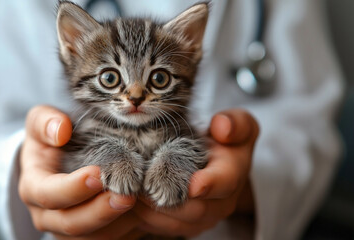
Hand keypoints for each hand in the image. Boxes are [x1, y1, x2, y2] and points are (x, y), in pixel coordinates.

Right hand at [18, 105, 140, 238]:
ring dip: (117, 223)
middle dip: (100, 211)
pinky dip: (126, 229)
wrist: (54, 165)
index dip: (73, 187)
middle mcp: (47, 215)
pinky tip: (144, 214)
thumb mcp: (41, 123)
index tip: (98, 173)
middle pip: (71, 223)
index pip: (49, 194)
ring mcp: (66, 231)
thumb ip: (45, 121)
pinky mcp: (87, 237)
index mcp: (33, 187)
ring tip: (139, 204)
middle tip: (127, 195)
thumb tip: (60, 130)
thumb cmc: (50, 141)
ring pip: (92, 237)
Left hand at [133, 109, 258, 237]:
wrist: (213, 164)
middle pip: (194, 210)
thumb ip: (235, 123)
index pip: (225, 182)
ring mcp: (201, 219)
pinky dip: (143, 217)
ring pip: (174, 223)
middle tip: (139, 185)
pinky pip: (161, 228)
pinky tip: (128, 200)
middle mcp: (221, 204)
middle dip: (166, 199)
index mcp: (232, 175)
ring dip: (149, 210)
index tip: (193, 185)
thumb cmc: (222, 140)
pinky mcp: (182, 227)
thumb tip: (222, 127)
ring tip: (129, 192)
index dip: (210, 184)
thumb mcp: (237, 124)